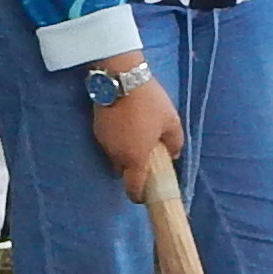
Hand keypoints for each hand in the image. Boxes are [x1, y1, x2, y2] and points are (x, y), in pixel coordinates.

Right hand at [89, 73, 184, 200]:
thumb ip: (175, 142)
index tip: (146, 193)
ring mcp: (104, 141)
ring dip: (125, 153)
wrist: (121, 78)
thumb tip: (173, 154)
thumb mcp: (171, 121)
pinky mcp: (97, 127)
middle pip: (123, 172)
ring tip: (138, 136)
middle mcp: (116, 154)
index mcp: (135, 158)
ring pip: (115, 156)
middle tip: (147, 158)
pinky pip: (109, 142)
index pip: (133, 188)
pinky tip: (127, 124)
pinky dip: (118, 139)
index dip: (139, 195)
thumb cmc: (149, 103)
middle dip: (133, 170)